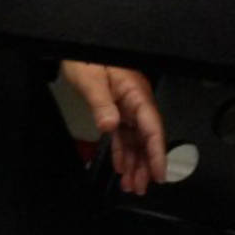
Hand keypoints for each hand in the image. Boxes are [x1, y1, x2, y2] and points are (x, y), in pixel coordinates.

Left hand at [59, 61, 165, 194]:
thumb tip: (111, 125)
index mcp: (136, 93)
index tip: (159, 174)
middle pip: (146, 138)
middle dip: (145, 164)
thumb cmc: (85, 57)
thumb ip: (102, 103)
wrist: (75, 46)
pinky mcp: (115, 108)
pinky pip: (122, 134)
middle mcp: (135, 101)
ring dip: (133, 162)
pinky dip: (122, 151)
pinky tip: (121, 167)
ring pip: (135, 139)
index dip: (157, 153)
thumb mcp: (91, 79)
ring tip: (130, 185)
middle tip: (140, 188)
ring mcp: (126, 106)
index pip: (152, 128)